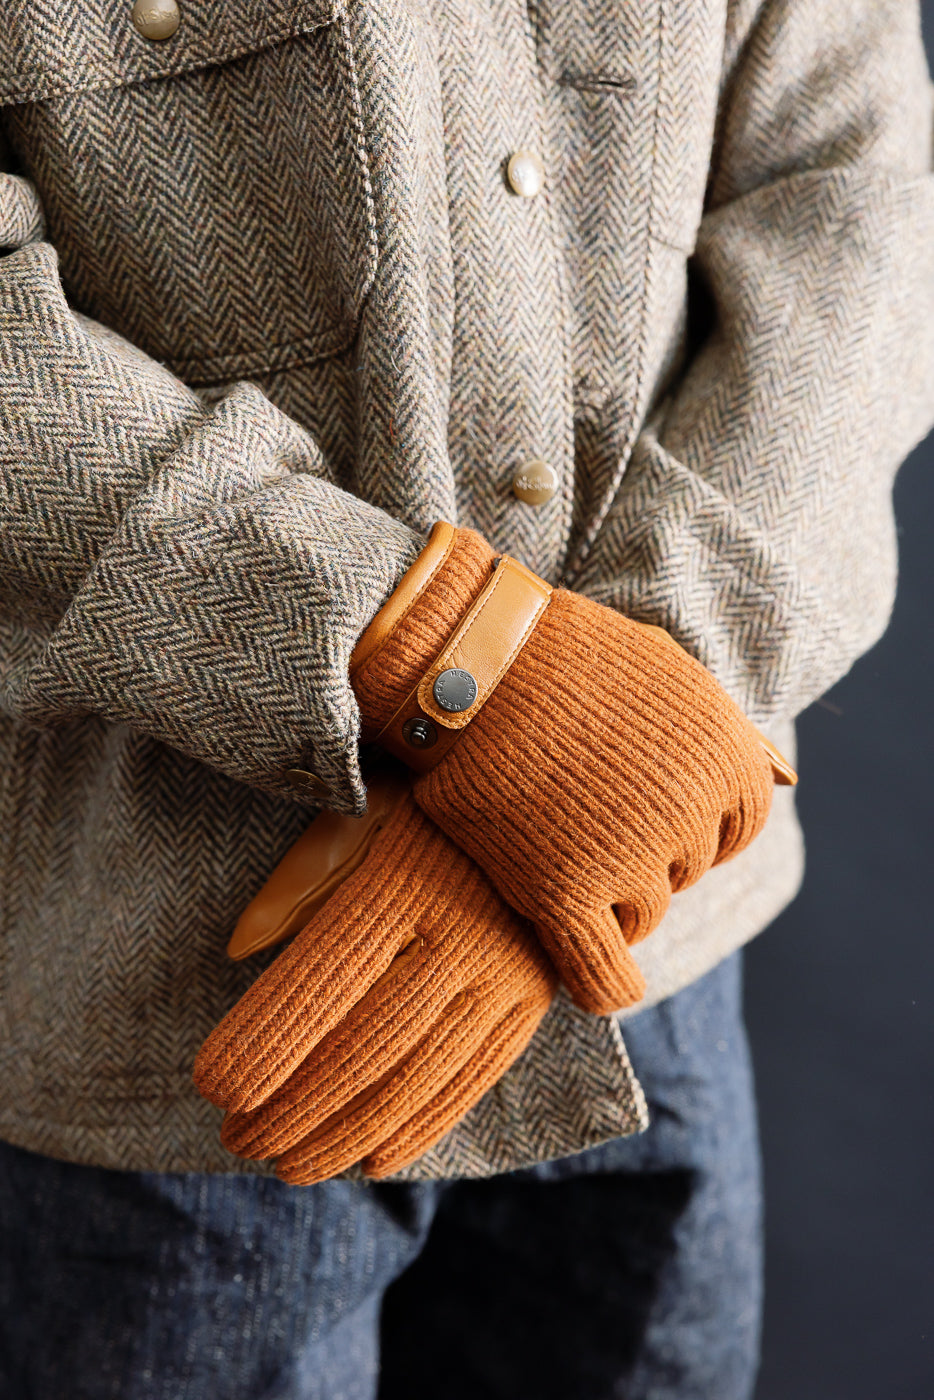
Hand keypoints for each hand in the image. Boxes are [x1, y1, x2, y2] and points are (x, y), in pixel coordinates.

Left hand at [193, 778, 555, 1182]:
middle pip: (369, 1041)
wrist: (559, 793)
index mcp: (409, 878)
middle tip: (237, 1140)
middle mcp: (467, 931)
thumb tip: (239, 950)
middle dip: (296, 1104)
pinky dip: (421, 1127)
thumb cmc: (431, 802)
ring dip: (347, 1132)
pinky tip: (372, 1159)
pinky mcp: (534, 1002)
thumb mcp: (363, 813)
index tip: (215, 1085)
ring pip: (420, 1075)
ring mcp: (510, 974)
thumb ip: (301, 879)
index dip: (268, 1037)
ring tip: (288, 1166)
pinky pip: (474, 1080)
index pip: (326, 975)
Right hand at [354, 527, 784, 1015]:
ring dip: (610, 897)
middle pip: (686, 869)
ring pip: (644, 915)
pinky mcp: (563, 893)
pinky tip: (596, 985)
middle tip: (581, 812)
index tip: (646, 808)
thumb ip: (728, 732)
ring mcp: (628, 858)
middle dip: (644, 850)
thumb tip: (789, 779)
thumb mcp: (667, 671)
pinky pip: (602, 973)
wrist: (468, 661)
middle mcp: (690, 812)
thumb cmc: (563, 656)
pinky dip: (606, 987)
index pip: (739, 827)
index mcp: (724, 757)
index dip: (695, 823)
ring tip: (554, 846)